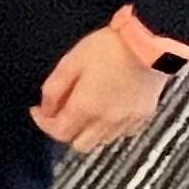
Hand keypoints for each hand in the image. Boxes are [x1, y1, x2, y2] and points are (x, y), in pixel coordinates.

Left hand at [33, 27, 165, 150]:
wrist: (149, 43)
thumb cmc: (109, 48)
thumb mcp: (71, 62)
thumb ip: (54, 89)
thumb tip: (45, 109)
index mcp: (86, 108)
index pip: (59, 133)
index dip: (44, 123)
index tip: (38, 111)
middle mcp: (107, 122)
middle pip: (79, 145)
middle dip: (66, 131)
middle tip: (61, 111)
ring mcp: (127, 122)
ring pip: (101, 141)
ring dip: (88, 131)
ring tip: (85, 108)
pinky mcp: (143, 117)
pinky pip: (121, 133)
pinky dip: (109, 128)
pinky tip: (108, 109)